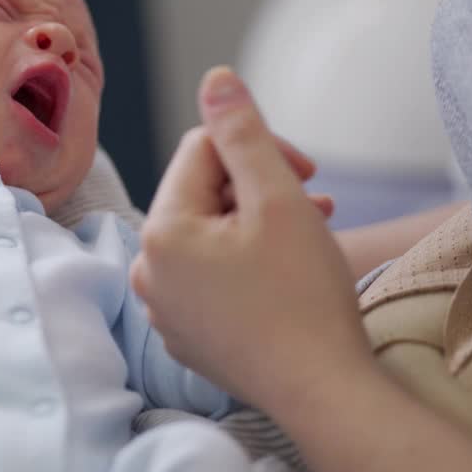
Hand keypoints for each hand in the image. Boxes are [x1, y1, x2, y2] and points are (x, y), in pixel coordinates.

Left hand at [130, 66, 367, 412]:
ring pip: (207, 238)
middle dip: (256, 188)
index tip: (308, 171)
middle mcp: (147, 272)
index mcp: (160, 231)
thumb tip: (214, 78)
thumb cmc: (305, 295)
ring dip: (255, 224)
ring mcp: (163, 310)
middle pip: (200, 194)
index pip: (201, 150)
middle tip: (314, 202)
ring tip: (309, 232)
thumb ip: (242, 132)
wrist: (323, 393)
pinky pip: (209, 280)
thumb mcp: (278, 198)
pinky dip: (245, 266)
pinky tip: (285, 276)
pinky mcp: (186, 337)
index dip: (258, 148)